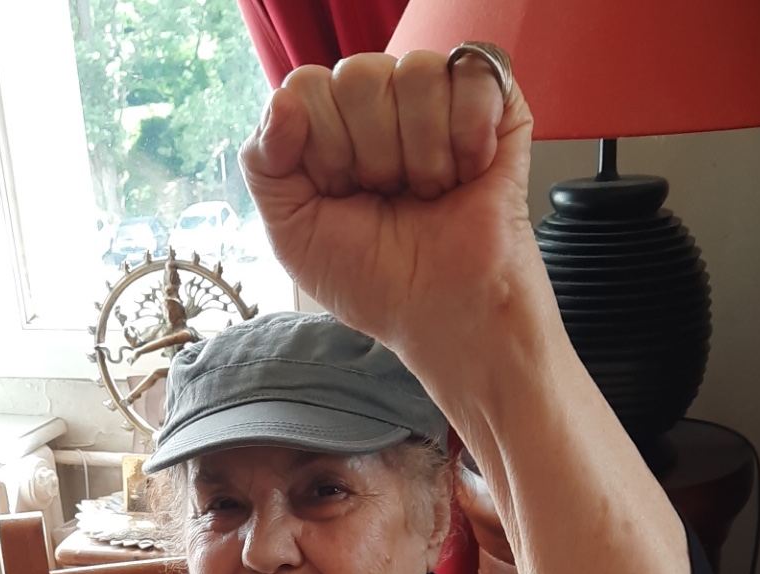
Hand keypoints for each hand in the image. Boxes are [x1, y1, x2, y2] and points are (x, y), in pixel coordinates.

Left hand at [239, 51, 539, 361]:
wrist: (446, 315)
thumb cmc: (376, 283)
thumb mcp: (293, 234)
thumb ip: (263, 164)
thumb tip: (283, 101)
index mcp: (331, 130)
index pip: (307, 87)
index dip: (324, 148)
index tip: (344, 195)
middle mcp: (383, 108)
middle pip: (358, 76)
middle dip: (370, 154)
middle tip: (391, 196)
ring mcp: (439, 103)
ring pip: (415, 73)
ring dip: (421, 153)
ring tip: (431, 192)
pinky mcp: (496, 106)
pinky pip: (474, 74)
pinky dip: (469, 135)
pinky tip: (468, 172)